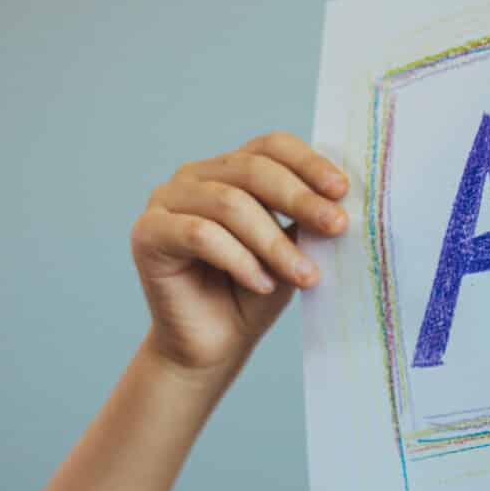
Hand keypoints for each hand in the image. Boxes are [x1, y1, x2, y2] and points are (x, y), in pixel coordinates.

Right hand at [130, 131, 349, 371]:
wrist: (215, 344)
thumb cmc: (254, 292)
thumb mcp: (292, 249)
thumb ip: (307, 219)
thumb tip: (340, 198)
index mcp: (230, 169)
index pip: (271, 146)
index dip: (308, 163)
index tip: (342, 190)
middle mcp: (195, 176)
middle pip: (253, 170)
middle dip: (300, 200)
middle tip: (337, 227)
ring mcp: (166, 200)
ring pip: (229, 204)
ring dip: (274, 242)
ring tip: (305, 275)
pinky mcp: (147, 233)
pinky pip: (200, 235)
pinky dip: (238, 259)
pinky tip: (262, 283)